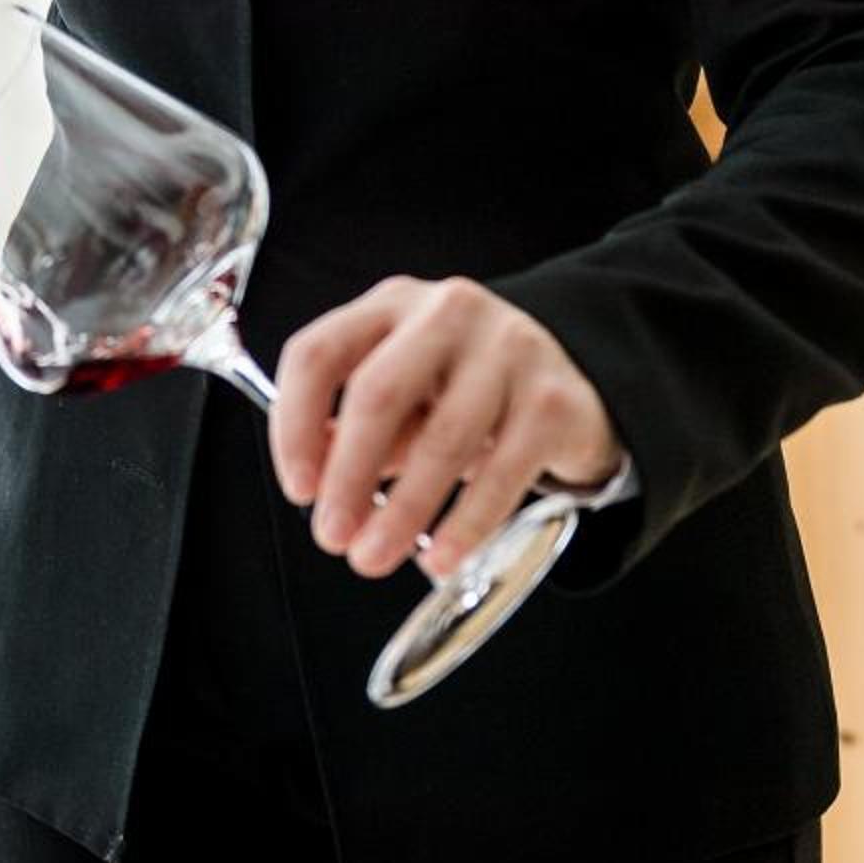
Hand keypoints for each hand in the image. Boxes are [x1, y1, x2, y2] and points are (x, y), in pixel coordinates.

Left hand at [268, 275, 622, 581]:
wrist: (569, 381)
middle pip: (378, 393)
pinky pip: (503, 472)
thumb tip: (316, 483)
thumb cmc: (462, 391)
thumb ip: (355, 430)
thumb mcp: (402, 396)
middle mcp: (446, 312)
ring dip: (403, 510)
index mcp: (390, 305)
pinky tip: (442, 557)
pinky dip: (466, 524)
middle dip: (347, 475)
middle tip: (332, 536)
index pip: (318, 354)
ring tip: (375, 557)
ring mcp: (506, 350)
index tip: (298, 488)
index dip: (294, 424)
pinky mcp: (552, 400)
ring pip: (443, 438)